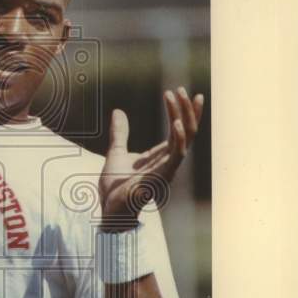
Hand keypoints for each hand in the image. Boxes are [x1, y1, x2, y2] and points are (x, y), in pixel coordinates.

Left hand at [99, 86, 203, 231]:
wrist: (110, 209)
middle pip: (187, 130)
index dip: (181, 110)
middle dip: (187, 109)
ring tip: (177, 95)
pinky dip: (179, 137)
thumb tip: (118, 111)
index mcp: (161, 156)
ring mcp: (169, 168)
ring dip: (184, 115)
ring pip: (186, 138)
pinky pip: (177, 154)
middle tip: (182, 89)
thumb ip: (120, 133)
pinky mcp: (164, 176)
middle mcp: (169, 161)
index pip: (179, 129)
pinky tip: (177, 122)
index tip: (175, 91)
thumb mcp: (115, 152)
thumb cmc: (115, 188)